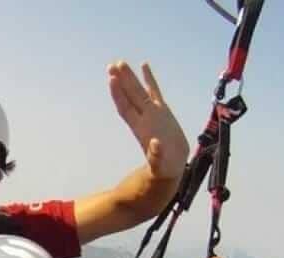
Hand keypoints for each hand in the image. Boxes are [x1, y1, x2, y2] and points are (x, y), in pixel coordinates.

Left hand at [108, 61, 188, 180]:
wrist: (171, 167)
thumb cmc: (163, 168)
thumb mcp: (160, 164)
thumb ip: (157, 156)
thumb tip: (156, 145)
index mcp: (142, 128)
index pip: (127, 107)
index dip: (119, 94)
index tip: (112, 80)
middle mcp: (145, 117)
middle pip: (131, 95)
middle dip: (122, 81)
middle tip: (113, 65)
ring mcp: (153, 113)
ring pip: (139, 91)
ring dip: (130, 77)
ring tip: (120, 62)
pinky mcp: (163, 111)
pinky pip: (155, 91)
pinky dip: (150, 79)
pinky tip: (144, 65)